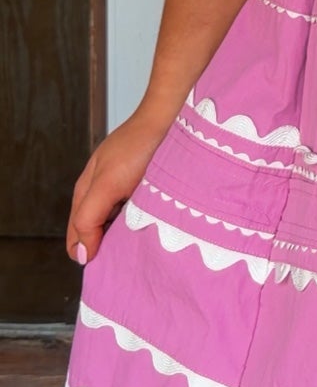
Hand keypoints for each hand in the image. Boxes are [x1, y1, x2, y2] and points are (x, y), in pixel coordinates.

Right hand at [65, 105, 175, 266]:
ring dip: (126, 236)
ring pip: (118, 223)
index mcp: (85, 191)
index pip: (76, 236)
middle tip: (127, 261)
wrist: (170, 116)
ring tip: (142, 247)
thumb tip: (80, 254)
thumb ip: (88, 218)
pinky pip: (137, 212)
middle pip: (96, 231)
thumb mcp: (107, 184)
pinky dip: (142, 222)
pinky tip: (155, 227)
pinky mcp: (143, 184)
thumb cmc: (139, 146)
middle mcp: (102, 190)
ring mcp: (123, 186)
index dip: (88, 254)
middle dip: (107, 248)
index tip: (108, 270)